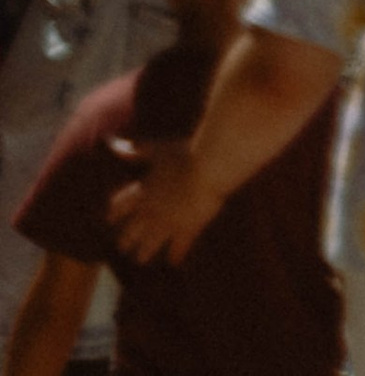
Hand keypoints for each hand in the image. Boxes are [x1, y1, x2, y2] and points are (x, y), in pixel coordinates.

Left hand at [110, 142, 222, 265]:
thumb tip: (113, 145)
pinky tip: (174, 262)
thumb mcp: (160, 149)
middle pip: (133, 229)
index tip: (110, 219)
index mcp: (144, 190)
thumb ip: (138, 150)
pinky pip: (178, 248)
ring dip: (144, 252)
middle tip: (123, 246)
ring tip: (140, 259)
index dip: (115, 212)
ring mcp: (169, 223)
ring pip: (150, 243)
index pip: (122, 205)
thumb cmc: (185, 154)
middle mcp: (152, 210)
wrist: (210, 169)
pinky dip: (175, 255)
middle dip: (127, 238)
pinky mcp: (187, 229)